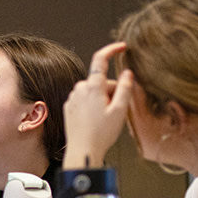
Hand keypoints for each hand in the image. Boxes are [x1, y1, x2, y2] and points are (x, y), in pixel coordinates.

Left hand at [63, 42, 134, 167]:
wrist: (82, 150)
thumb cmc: (101, 134)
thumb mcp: (120, 111)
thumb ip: (125, 89)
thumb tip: (127, 73)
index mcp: (92, 87)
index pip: (100, 59)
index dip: (112, 50)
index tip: (121, 46)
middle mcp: (79, 89)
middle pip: (101, 81)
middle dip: (112, 91)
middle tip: (117, 110)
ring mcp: (73, 98)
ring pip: (93, 91)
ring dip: (102, 99)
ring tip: (106, 118)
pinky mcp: (69, 106)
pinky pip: (85, 99)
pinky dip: (93, 105)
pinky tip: (96, 120)